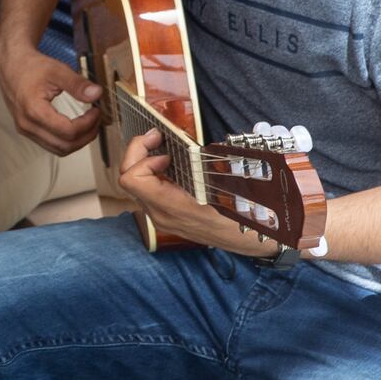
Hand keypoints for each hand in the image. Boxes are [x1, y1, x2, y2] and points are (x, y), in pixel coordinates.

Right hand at [0, 43, 101, 155]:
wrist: (11, 64)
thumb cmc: (29, 66)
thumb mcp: (57, 70)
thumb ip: (77, 84)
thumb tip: (96, 94)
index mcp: (33, 110)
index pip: (69, 131)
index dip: (88, 124)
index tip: (96, 111)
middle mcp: (27, 124)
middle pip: (65, 146)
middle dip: (86, 135)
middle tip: (96, 119)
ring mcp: (25, 129)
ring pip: (58, 149)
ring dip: (77, 141)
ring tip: (88, 125)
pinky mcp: (26, 129)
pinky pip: (50, 144)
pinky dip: (66, 140)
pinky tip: (74, 127)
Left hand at [116, 130, 269, 254]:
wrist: (252, 243)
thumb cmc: (243, 215)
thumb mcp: (226, 184)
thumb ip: (201, 163)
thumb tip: (186, 141)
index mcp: (172, 207)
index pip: (131, 179)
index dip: (141, 157)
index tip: (164, 149)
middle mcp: (161, 215)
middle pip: (128, 179)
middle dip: (138, 152)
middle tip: (156, 136)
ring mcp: (162, 218)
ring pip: (136, 185)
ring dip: (145, 162)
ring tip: (164, 147)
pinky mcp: (167, 217)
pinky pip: (148, 192)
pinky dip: (154, 173)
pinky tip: (172, 165)